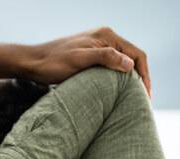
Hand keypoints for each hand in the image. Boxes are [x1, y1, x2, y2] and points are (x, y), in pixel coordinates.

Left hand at [0, 26, 151, 96]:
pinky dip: (120, 81)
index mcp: (107, 36)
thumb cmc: (54, 63)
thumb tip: (130, 65)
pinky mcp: (92, 57)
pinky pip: (113, 68)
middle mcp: (105, 38)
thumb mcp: (80, 60)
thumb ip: (105, 58)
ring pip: (124, 65)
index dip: (145, 76)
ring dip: (131, 81)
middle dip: (141, 80)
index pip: (137, 55)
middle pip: (133, 60)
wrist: (33, 63)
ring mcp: (99, 47)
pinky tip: (119, 94)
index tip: (146, 96)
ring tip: (134, 101)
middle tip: (143, 102)